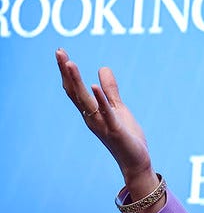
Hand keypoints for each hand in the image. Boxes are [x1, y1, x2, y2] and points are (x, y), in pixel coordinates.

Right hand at [55, 49, 153, 187]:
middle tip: (58, 52)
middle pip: (75, 92)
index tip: (60, 52)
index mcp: (91, 111)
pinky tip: (93, 85)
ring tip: (69, 63)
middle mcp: (91, 117)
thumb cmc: (126, 136)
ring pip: (86, 101)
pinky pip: (106, 113)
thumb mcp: (118, 108)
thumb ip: (110, 90)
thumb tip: (102, 68)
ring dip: (77, 82)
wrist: (136, 161)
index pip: (74, 89)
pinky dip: (100, 99)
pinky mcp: (115, 131)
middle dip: (67, 72)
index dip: (67, 71)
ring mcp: (101, 124)